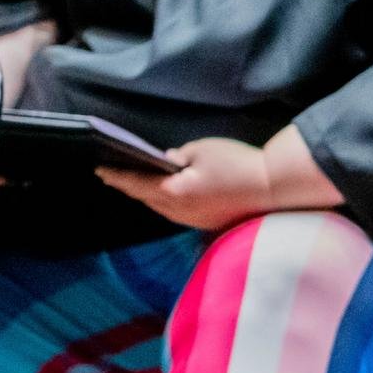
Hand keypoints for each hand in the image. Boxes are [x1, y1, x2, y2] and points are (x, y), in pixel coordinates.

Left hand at [99, 137, 274, 231]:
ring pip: (160, 208)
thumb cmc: (238, 164)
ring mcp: (192, 220)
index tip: (100, 171)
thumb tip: (168, 162)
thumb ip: (180, 156)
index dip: (117, 176)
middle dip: (129, 187)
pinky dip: (164, 202)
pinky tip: (166, 195)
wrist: (273, 187)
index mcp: (174, 191)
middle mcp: (178, 210)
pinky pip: (176, 212)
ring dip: (146, 196)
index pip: (136, 183)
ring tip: (135, 185)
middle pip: (146, 199)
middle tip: (114, 176)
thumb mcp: (205, 149)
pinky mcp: (207, 222)